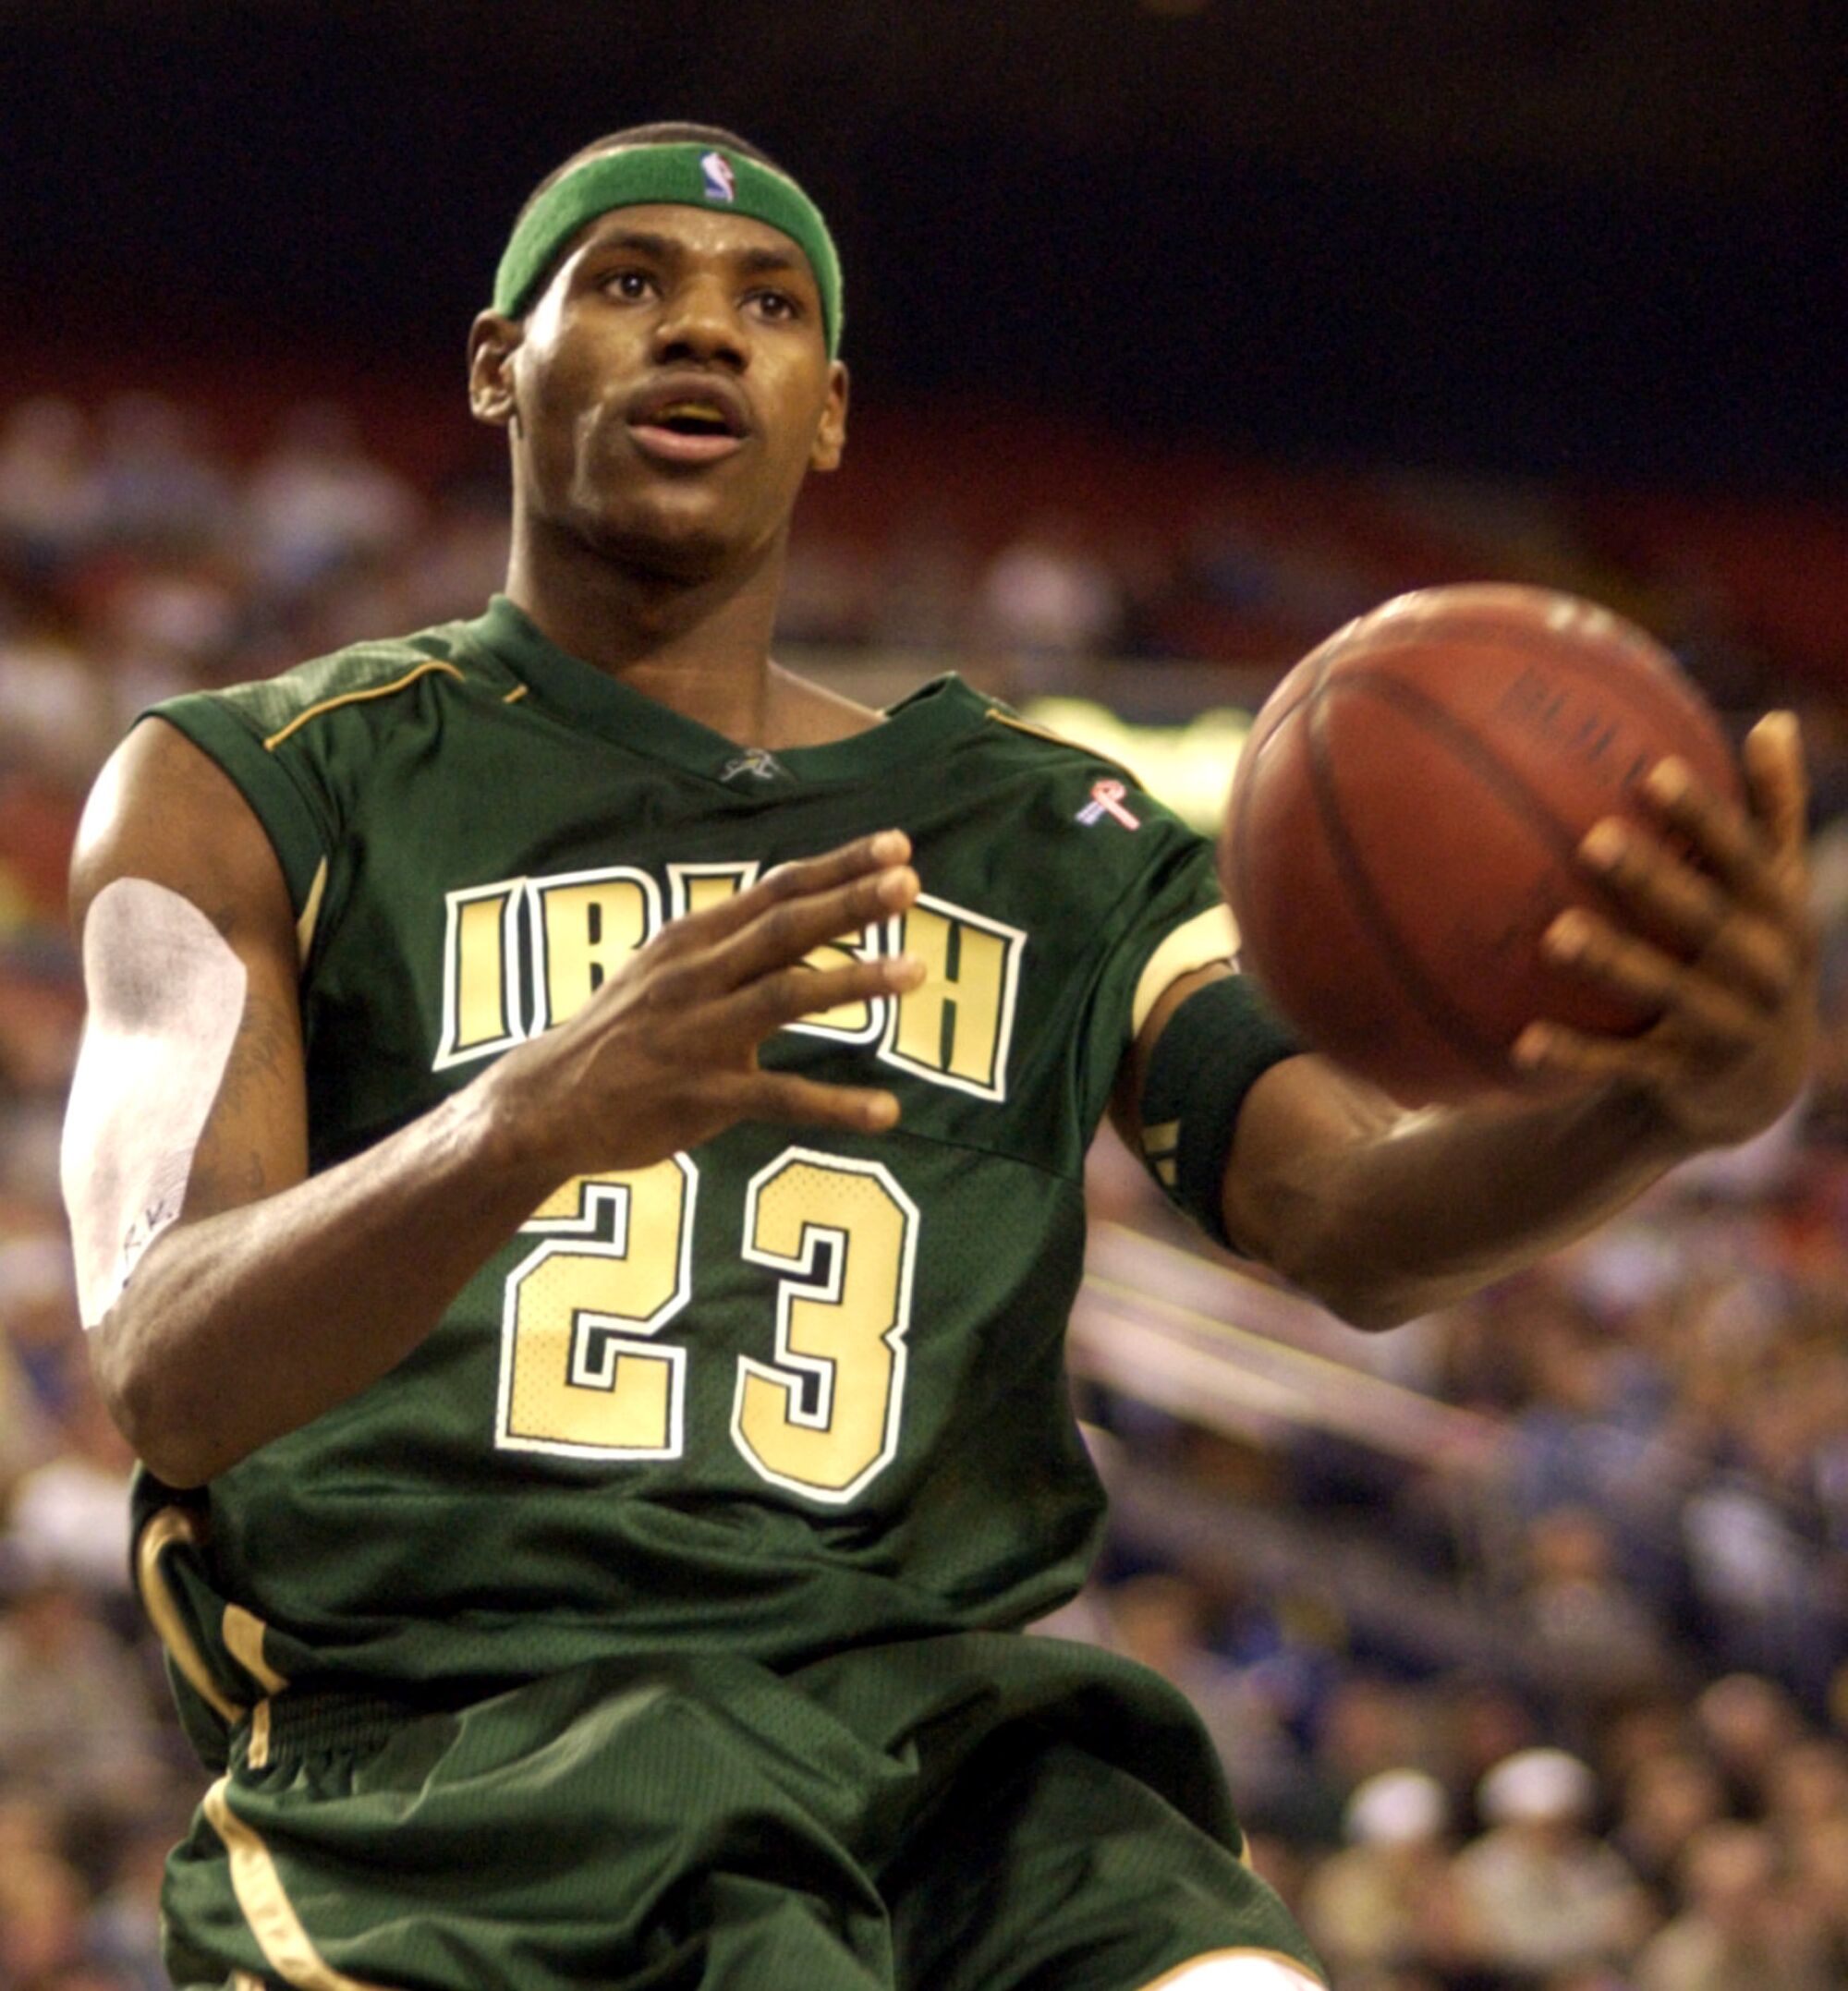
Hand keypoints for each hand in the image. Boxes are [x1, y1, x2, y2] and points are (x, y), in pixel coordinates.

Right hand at [484, 830, 924, 1176]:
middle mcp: (696, 975)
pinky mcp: (698, 1096)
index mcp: (694, 939)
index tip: (897, 847)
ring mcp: (696, 1034)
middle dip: (849, 903)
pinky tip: (887, 1112)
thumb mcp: (671, 969)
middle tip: (910, 885)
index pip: (777, 890)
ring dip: (854, 982)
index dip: (838, 867)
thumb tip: (814, 913)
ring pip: (784, 997)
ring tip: (916, 971)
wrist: (547, 1101)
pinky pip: (778, 1098)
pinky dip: (835, 1106)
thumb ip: (739, 944)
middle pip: (784, 929)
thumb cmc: (626, 1029)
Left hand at [1512, 711, 1816, 1152]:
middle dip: (1654, 881)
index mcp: (1780, 912)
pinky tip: (1520, 1043)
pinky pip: (1624, 1065)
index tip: (1655, 772)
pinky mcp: (1686, 1078)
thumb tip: (1776, 717)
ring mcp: (1728, 1027)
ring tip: (1554, 934)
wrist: (1759, 1084)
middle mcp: (1763, 969)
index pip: (1743, 855)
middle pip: (1707, 919)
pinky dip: (1575, 1055)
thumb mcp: (1775, 888)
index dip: (1704, 816)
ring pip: (1667, 991)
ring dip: (1612, 963)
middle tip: (1593, 841)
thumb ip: (1773, 810)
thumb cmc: (1753, 954)